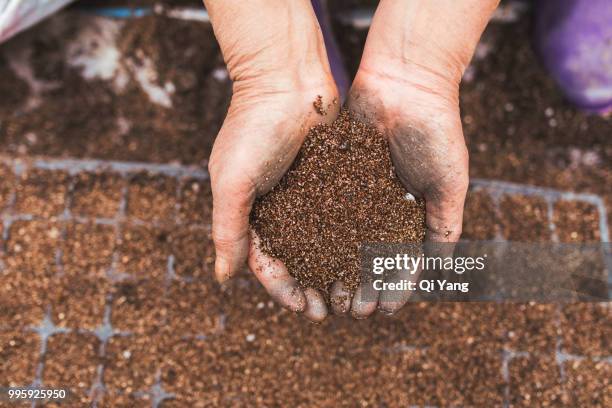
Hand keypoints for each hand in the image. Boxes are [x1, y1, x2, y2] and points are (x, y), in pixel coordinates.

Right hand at [209, 77, 338, 319]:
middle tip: (337, 310)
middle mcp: (280, 210)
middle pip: (299, 260)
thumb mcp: (232, 181)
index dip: (285, 291)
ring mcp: (307, 196)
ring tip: (358, 291)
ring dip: (338, 269)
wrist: (287, 78)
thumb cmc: (253, 128)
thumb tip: (222, 278)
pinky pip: (345, 215)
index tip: (307, 310)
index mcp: (252, 214)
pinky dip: (355, 237)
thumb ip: (227, 229)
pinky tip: (372, 255)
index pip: (267, 264)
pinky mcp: (332, 179)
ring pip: (325, 243)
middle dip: (315, 287)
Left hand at [325, 0, 497, 319]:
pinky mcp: (332, 177)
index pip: (400, 261)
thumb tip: (439, 268)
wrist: (404, 84)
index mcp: (411, 215)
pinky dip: (319, 238)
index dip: (392, 288)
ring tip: (329, 295)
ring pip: (343, 242)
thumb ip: (444, 225)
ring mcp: (356, 195)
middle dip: (361, 286)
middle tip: (350, 310)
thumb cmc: (436, 132)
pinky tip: (310, 261)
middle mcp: (381, 209)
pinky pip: (324, 212)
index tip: (382, 311)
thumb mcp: (450, 184)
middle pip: (368, 258)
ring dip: (337, 272)